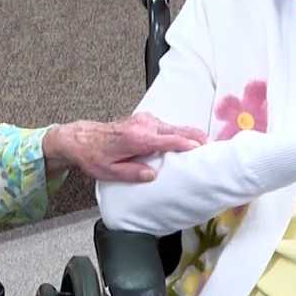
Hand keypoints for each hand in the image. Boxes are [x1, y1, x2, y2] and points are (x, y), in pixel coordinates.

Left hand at [43, 112, 206, 182]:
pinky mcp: (144, 120)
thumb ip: (132, 173)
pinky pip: (166, 126)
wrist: (81, 138)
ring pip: (173, 126)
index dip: (186, 144)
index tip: (201, 148)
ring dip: (189, 134)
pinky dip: (179, 132)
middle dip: (196, 137)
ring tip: (206, 145)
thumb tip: (152, 175)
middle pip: (176, 130)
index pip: (167, 140)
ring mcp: (144, 120)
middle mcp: (143, 125)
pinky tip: (187, 141)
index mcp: (136, 138)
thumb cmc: (94, 156)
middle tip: (213, 146)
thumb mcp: (110, 171)